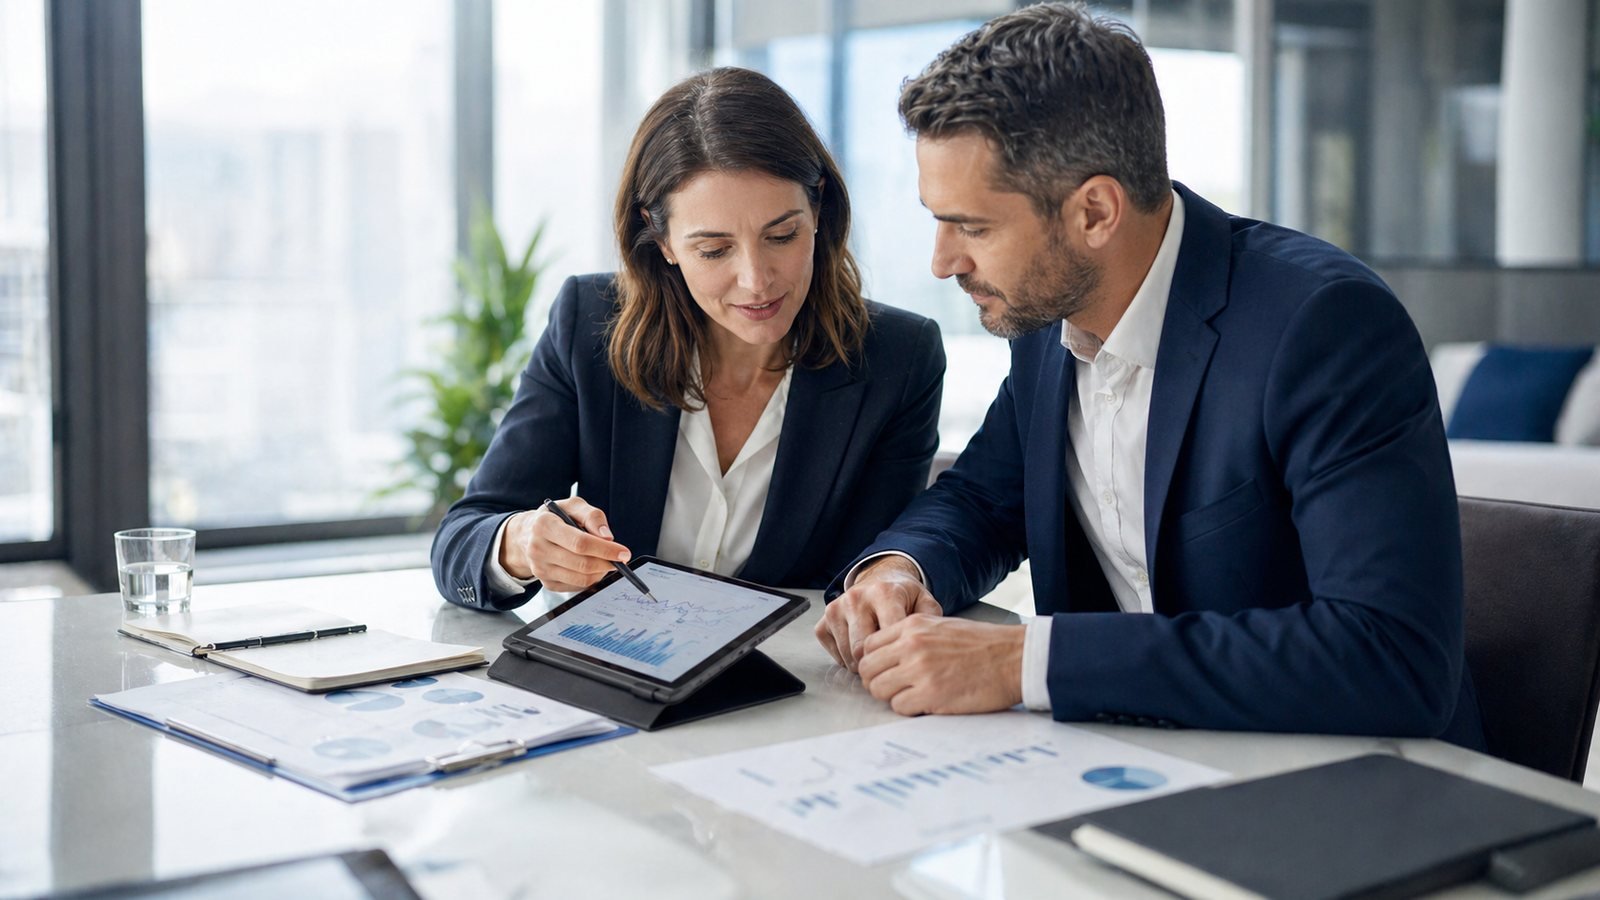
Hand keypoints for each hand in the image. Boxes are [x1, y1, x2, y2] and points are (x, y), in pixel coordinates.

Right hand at [499, 497, 630, 592]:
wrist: (528, 534)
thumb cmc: (555, 517)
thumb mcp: (572, 506)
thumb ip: (592, 516)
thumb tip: (607, 535)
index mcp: (544, 525)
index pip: (580, 543)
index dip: (605, 549)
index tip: (624, 553)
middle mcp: (538, 549)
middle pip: (582, 564)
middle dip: (607, 562)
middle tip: (620, 558)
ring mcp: (540, 569)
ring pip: (581, 579)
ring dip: (601, 572)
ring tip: (606, 561)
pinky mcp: (546, 583)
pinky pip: (576, 586)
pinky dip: (590, 579)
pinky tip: (592, 567)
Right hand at [815, 556, 940, 671]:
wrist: (880, 579)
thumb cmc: (903, 596)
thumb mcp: (924, 602)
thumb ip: (930, 622)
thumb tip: (924, 645)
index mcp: (883, 593)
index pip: (886, 635)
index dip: (897, 654)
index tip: (905, 661)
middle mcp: (856, 598)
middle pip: (862, 649)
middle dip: (877, 663)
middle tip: (889, 664)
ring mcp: (836, 609)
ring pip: (847, 655)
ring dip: (863, 663)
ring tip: (877, 655)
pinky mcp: (823, 621)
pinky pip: (833, 653)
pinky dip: (847, 659)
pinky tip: (861, 648)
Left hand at [858, 617, 1024, 714]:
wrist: (1014, 658)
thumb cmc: (984, 645)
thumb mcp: (942, 626)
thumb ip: (912, 637)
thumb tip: (888, 657)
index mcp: (913, 626)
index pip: (869, 645)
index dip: (875, 662)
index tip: (886, 671)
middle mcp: (912, 645)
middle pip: (867, 668)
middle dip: (877, 681)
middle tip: (895, 688)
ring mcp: (920, 669)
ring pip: (878, 689)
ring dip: (892, 696)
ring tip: (912, 696)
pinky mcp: (931, 694)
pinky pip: (899, 706)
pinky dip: (909, 709)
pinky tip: (927, 703)